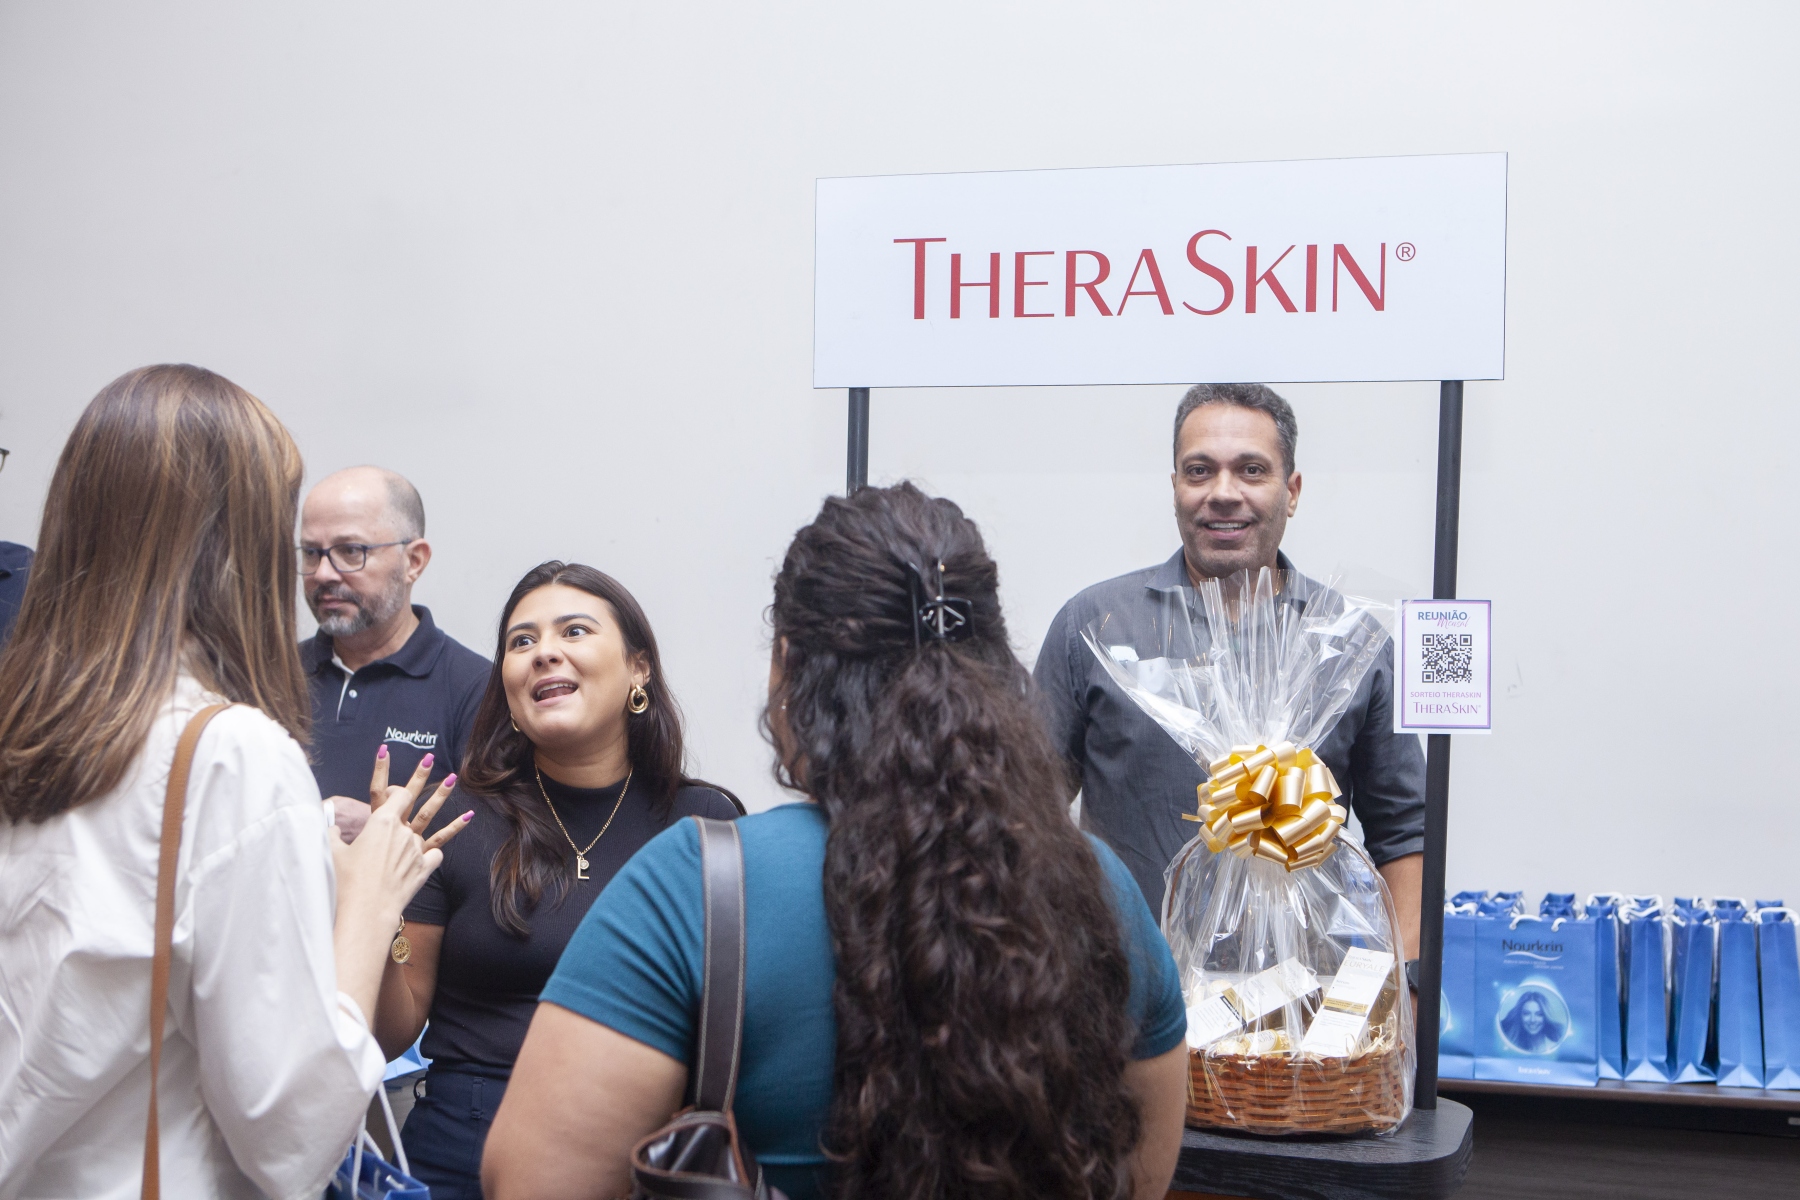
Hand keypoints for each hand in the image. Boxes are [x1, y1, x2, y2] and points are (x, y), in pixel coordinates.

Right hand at [331, 747, 471, 923]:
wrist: (366, 911)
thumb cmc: (346, 881)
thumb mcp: (332, 853)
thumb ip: (332, 835)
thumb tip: (328, 827)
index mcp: (381, 823)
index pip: (394, 795)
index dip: (394, 787)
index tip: (393, 786)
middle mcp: (402, 832)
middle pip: (415, 799)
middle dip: (421, 776)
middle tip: (429, 759)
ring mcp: (416, 849)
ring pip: (432, 822)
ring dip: (442, 799)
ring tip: (453, 782)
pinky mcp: (424, 868)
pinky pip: (437, 852)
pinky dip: (437, 848)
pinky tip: (442, 842)